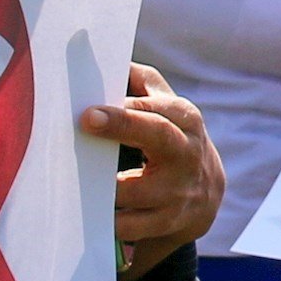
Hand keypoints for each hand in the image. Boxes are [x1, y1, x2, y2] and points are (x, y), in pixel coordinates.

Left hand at [83, 63, 223, 280]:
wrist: (207, 192)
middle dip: (123, 126)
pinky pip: (133, 226)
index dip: (125, 107)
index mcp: (184, 119)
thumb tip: (107, 53)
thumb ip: (141, 82)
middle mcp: (186, 152)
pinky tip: (90, 214)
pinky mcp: (169, 223)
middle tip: (86, 120)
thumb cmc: (173, 137)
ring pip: (139, 190)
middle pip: (158, 135)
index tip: (91, 107)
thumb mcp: (166, 106)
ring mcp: (179, 190)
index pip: (156, 108)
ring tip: (74, 178)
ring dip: (106, 186)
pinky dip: (111, 221)